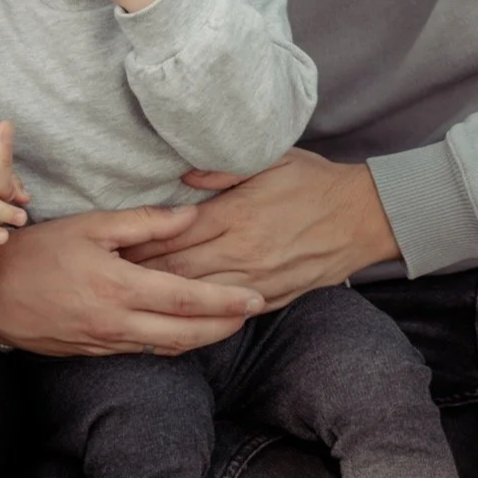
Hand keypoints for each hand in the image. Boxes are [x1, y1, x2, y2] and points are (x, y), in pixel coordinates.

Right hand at [0, 206, 265, 356]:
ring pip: (167, 346)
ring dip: (202, 337)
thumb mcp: (89, 226)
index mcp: (118, 287)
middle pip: (185, 333)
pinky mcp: (95, 351)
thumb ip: (143, 222)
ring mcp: (106, 341)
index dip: (224, 301)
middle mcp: (116, 321)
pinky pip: (143, 349)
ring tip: (228, 321)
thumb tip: (190, 214)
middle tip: (252, 312)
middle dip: (224, 326)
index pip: (185, 298)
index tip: (253, 297)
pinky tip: (184, 328)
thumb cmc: (37, 251)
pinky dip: (171, 340)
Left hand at [121, 148, 400, 306]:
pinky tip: (178, 318)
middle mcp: (243, 251)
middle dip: (143, 272)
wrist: (365, 216)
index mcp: (238, 214)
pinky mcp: (274, 297)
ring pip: (200, 295)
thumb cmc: (316, 182)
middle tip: (112, 274)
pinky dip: (201, 315)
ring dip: (166, 297)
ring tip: (134, 297)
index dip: (142, 241)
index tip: (116, 244)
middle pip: (179, 268)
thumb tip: (183, 177)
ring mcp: (258, 279)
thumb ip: (223, 170)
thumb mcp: (271, 160)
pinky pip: (229, 312)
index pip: (175, 233)